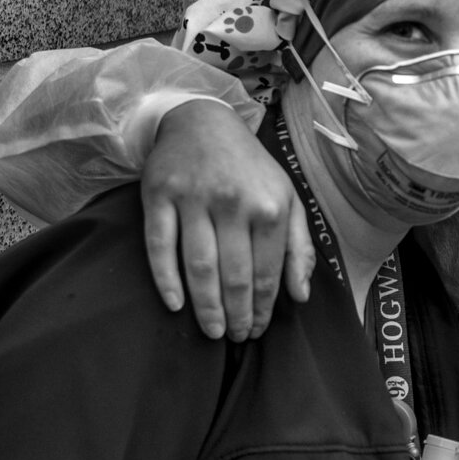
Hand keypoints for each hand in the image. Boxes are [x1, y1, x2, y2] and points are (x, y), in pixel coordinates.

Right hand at [142, 102, 311, 340]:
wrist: (203, 121)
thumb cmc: (250, 169)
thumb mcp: (287, 199)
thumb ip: (298, 247)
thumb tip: (300, 296)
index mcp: (269, 207)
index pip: (267, 273)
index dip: (263, 308)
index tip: (258, 330)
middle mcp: (233, 203)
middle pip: (234, 275)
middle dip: (238, 314)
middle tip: (236, 337)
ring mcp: (193, 198)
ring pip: (199, 266)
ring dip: (206, 306)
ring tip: (213, 331)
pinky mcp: (158, 195)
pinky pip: (159, 245)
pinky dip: (166, 279)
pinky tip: (175, 305)